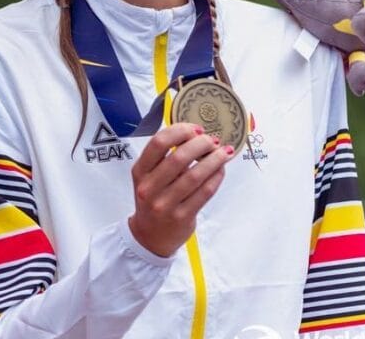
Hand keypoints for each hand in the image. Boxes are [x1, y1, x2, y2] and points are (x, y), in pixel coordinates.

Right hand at [127, 123, 232, 256]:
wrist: (150, 236)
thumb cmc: (153, 200)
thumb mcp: (148, 178)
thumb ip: (165, 158)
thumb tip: (196, 136)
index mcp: (140, 172)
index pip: (158, 143)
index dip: (180, 131)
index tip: (195, 129)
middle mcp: (149, 188)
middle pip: (178, 157)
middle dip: (201, 144)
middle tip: (212, 140)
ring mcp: (165, 204)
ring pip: (195, 175)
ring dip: (214, 160)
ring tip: (224, 152)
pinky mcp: (182, 217)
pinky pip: (205, 192)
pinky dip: (216, 177)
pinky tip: (221, 170)